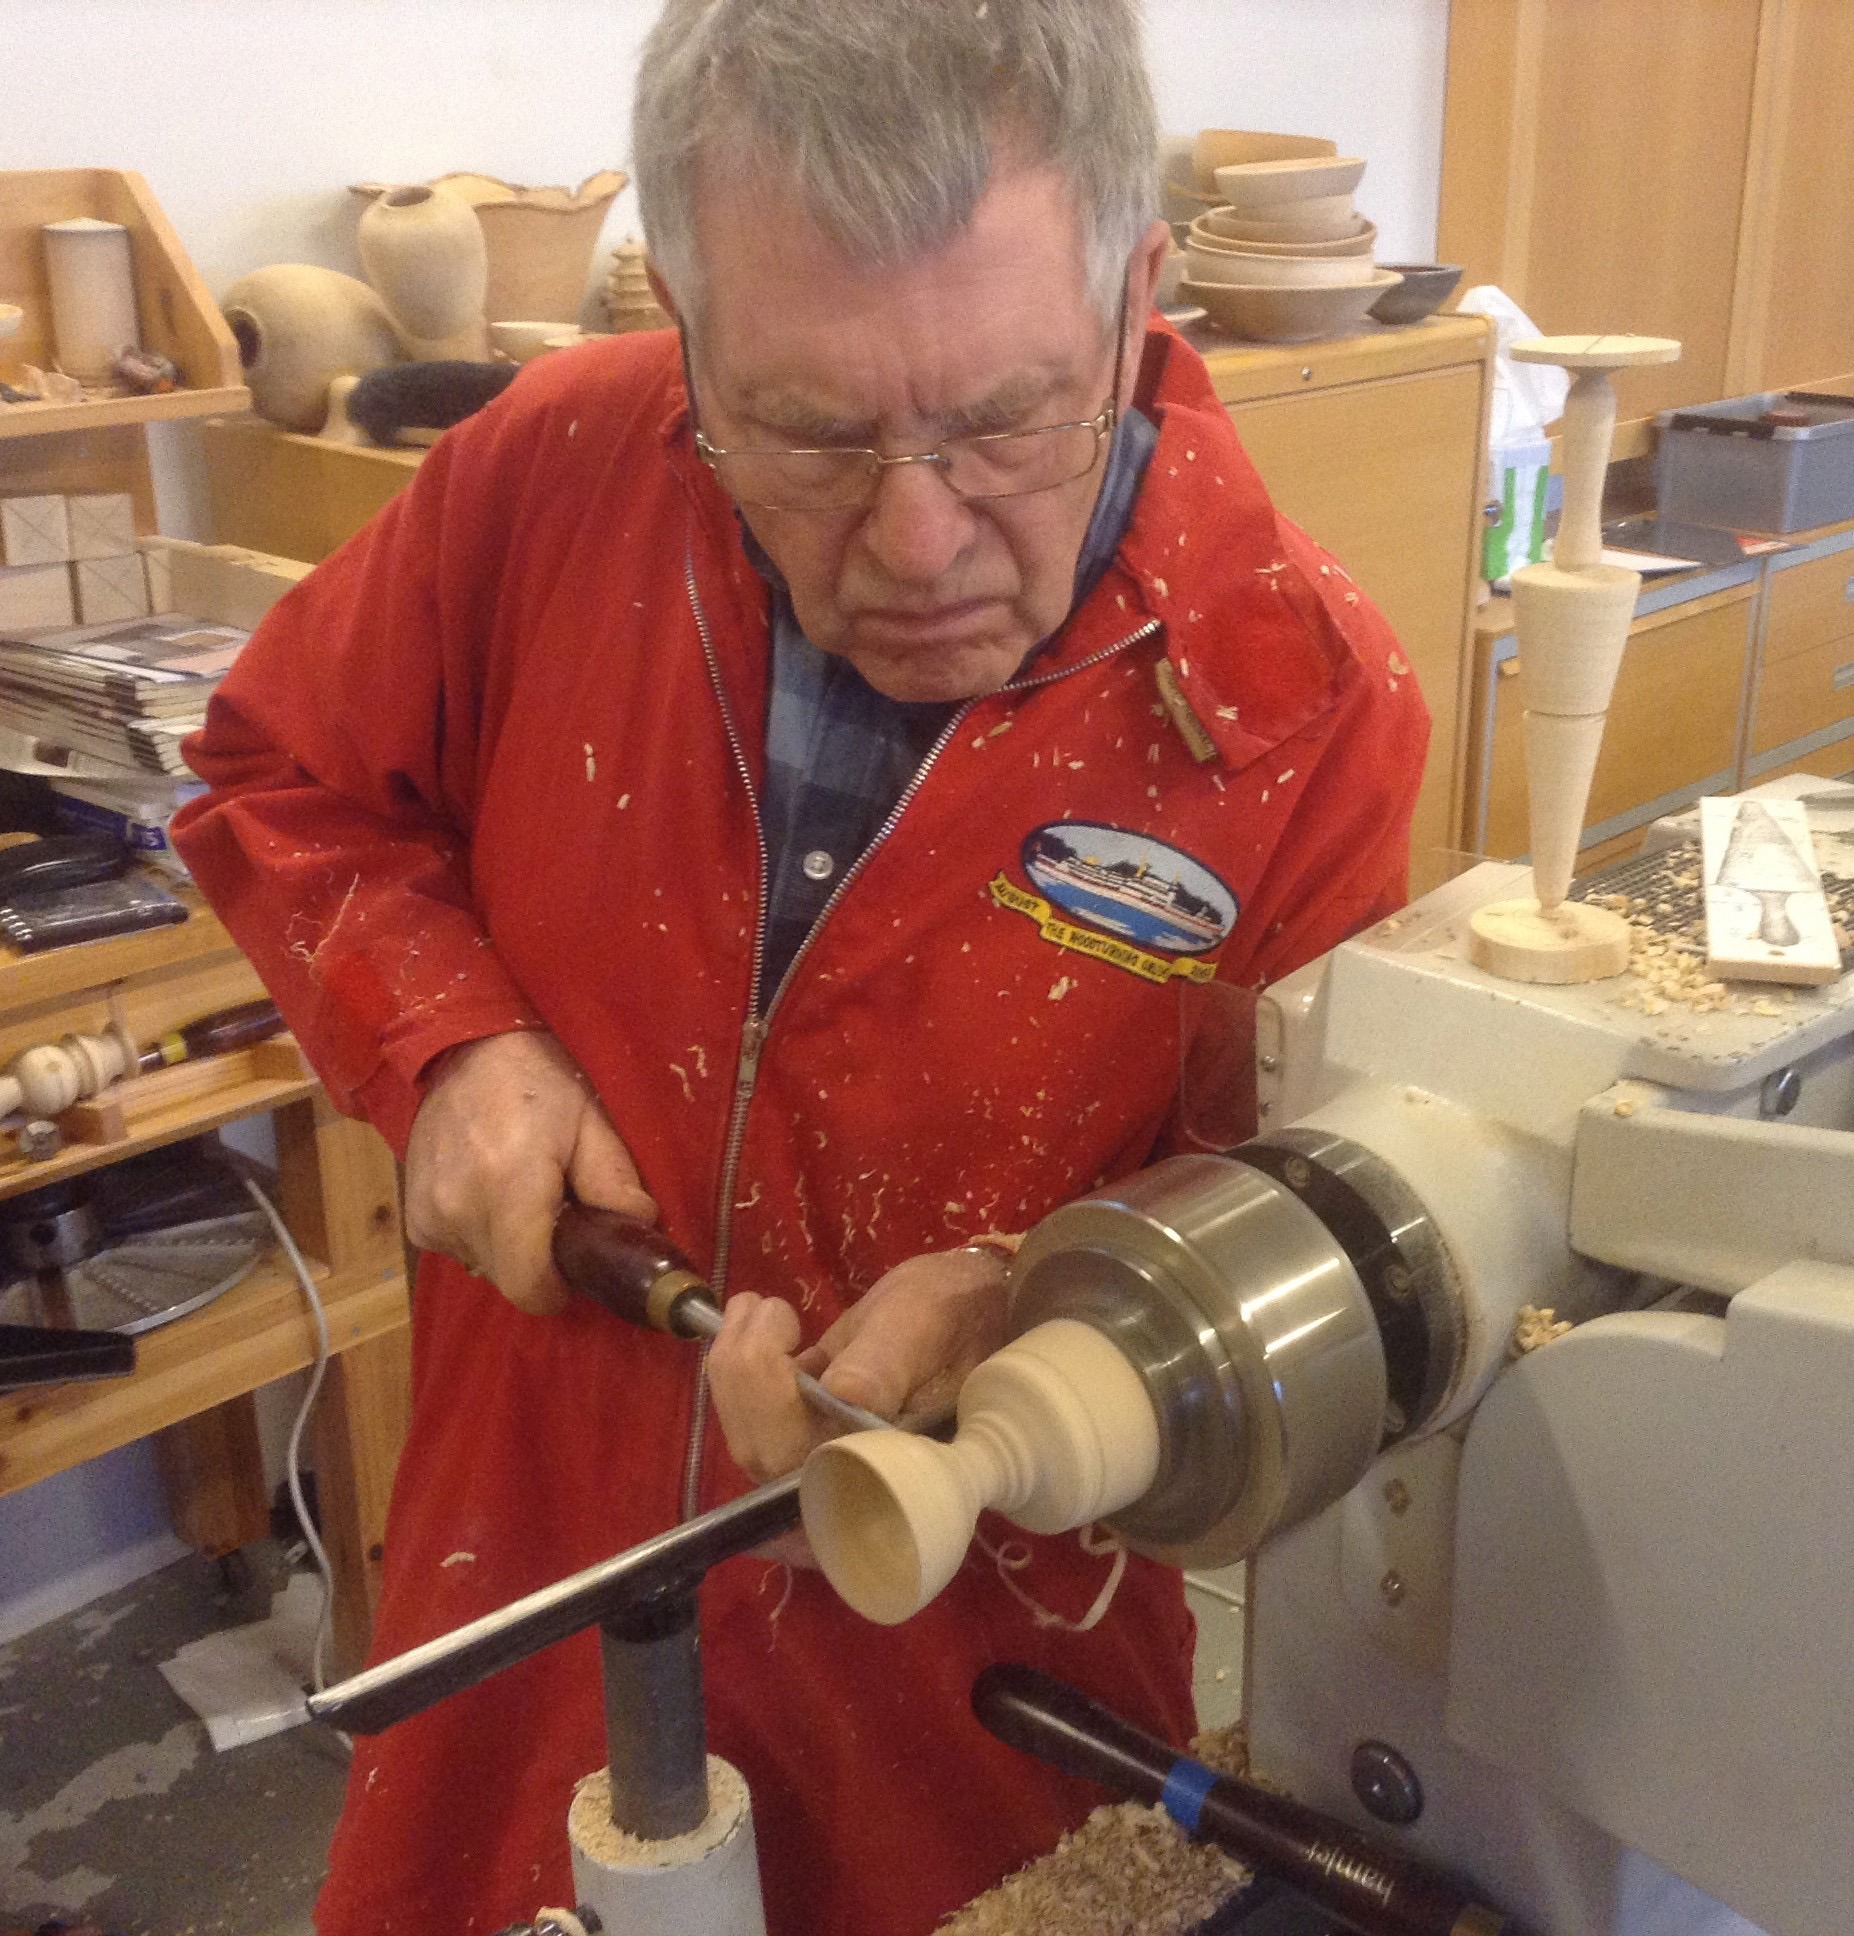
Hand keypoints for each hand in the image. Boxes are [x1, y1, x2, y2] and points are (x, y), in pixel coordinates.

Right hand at [403, 1030, 655, 1314]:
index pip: (529, 1285)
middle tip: (556, 1217)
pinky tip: (488, 1193)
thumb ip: (614, 1182)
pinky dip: (479, 1233)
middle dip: (539, 1262)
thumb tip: (638, 1228)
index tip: (576, 1268)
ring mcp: (429, 1214)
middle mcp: (460, 1208)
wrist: (466, 1049)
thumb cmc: (539, 1082)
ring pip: (485, 1266)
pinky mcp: (412, 1216)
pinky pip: (457, 1249)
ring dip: (509, 1247)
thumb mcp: (590, 1122)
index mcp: (509, 1187)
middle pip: (510, 1279)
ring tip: (521, 1196)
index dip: (558, 1288)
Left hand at [706, 1245, 1012, 1484]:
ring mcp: (828, 1452)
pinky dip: (739, 1369)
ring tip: (758, 1305)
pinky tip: (758, 1317)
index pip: (817, 1487)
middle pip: (772, 1463)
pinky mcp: (810, 1424)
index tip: (787, 1361)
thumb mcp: (927, 1324)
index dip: (779, 1440)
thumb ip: (888, 1362)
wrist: (969, 1297)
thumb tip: (844, 1396)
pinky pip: (755, 1417)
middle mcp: (857, 1476)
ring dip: (736, 1369)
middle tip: (764, 1308)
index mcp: (896, 1469)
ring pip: (754, 1439)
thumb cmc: (960, 1308)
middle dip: (747, 1382)